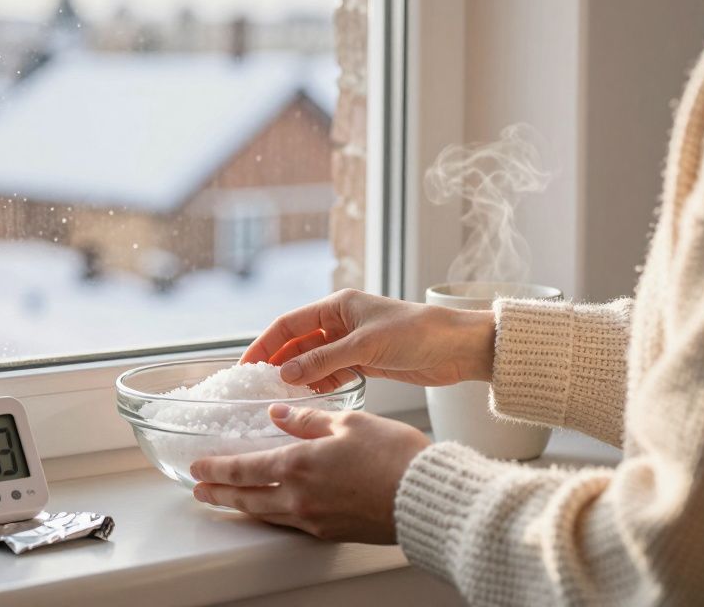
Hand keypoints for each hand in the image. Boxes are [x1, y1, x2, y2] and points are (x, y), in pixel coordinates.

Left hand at [191, 404, 430, 543]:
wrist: (424, 497)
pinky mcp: (331, 532)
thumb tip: (278, 415)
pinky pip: (290, 523)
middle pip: (246, 499)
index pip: (244, 469)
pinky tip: (272, 509)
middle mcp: (299, 497)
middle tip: (199, 492)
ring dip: (242, 508)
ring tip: (227, 503)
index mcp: (298, 465)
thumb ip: (307, 420)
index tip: (198, 468)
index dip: (216, 469)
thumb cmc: (394, 456)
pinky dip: (272, 515)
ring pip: (266, 515)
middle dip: (219, 495)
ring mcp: (314, 519)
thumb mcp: (348, 423)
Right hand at [241, 288, 495, 390]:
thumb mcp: (365, 347)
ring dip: (300, 377)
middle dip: (279, 363)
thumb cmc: (416, 334)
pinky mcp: (365, 362)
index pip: (289, 324)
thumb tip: (285, 373)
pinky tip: (314, 397)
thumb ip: (323, 361)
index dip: (265, 344)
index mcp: (337, 306)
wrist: (457, 348)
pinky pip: (333, 373)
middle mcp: (340, 322)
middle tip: (259, 388)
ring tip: (284, 397)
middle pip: (298, 343)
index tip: (246, 366)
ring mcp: (352, 343)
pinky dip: (321, 384)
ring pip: (314, 361)